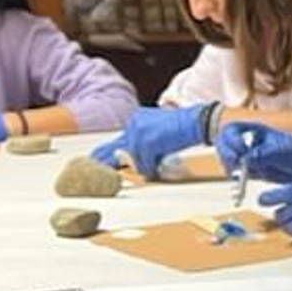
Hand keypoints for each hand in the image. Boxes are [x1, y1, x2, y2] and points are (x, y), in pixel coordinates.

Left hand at [90, 103, 207, 174]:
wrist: (197, 121)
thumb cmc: (184, 128)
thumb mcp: (159, 133)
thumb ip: (145, 144)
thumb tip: (136, 161)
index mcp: (137, 119)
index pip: (120, 139)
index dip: (109, 152)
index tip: (98, 159)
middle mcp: (135, 123)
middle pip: (117, 147)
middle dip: (106, 160)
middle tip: (94, 167)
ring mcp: (140, 131)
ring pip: (133, 157)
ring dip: (142, 166)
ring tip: (148, 171)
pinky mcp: (148, 141)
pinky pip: (144, 162)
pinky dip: (150, 168)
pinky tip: (155, 170)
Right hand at [217, 123, 291, 183]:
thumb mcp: (284, 152)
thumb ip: (264, 154)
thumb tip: (246, 159)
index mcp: (257, 130)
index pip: (233, 130)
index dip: (231, 140)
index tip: (240, 152)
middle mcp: (250, 141)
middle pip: (225, 143)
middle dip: (226, 154)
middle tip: (235, 166)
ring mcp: (250, 155)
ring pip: (228, 158)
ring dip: (230, 166)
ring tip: (240, 176)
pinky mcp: (252, 169)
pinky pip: (236, 172)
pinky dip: (236, 177)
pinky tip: (242, 181)